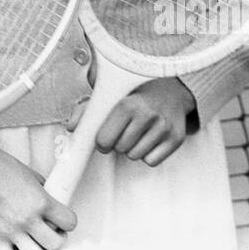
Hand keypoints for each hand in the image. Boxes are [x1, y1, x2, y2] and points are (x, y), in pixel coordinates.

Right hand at [0, 127, 75, 249]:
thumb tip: (51, 202)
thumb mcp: (31, 175)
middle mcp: (27, 218)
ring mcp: (11, 230)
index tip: (65, 221)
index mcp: (40, 201)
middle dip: (59, 240)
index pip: (69, 222)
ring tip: (42, 247)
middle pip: (55, 244)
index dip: (69, 222)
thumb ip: (43, 192)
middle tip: (55, 234)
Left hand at [67, 77, 195, 167]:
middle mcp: (148, 115)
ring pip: (135, 156)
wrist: (170, 88)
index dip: (101, 141)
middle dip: (118, 142)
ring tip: (138, 130)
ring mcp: (164, 127)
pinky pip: (152, 161)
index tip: (104, 136)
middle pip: (120, 149)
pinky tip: (150, 137)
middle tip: (124, 129)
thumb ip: (87, 109)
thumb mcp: (109, 95)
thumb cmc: (134, 93)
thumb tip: (72, 127)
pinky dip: (148, 153)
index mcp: (128, 104)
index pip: (104, 140)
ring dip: (132, 148)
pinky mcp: (177, 138)